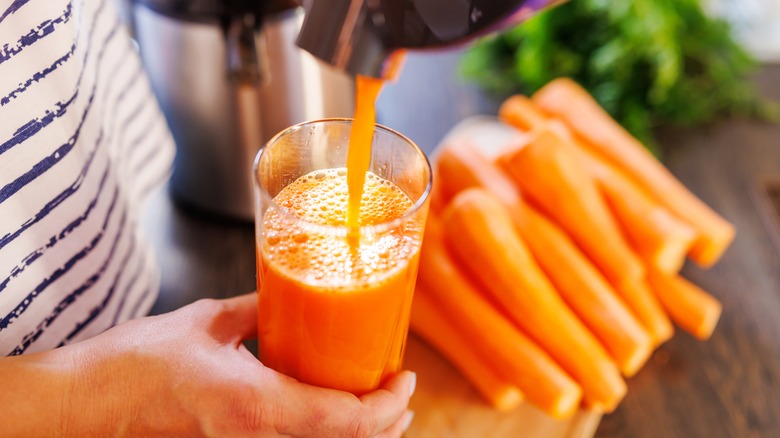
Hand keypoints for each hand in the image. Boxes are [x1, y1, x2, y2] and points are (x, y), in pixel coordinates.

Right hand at [4, 294, 415, 436]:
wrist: (89, 405)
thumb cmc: (135, 364)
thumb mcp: (206, 322)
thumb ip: (254, 309)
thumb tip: (285, 293)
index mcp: (255, 405)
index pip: (344, 421)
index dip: (386, 405)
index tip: (404, 377)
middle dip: (385, 423)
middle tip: (402, 391)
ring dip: (360, 430)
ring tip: (381, 404)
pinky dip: (327, 432)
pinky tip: (332, 410)